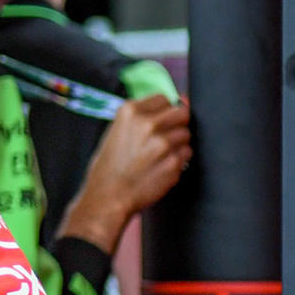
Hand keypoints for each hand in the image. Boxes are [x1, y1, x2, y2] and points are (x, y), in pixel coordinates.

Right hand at [56, 94, 191, 253]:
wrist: (108, 196)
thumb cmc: (109, 166)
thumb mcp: (116, 131)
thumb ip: (141, 117)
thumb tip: (175, 103)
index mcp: (130, 112)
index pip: (164, 98)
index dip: (163, 111)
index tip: (158, 121)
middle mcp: (147, 124)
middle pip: (181, 113)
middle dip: (176, 124)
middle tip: (165, 137)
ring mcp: (162, 143)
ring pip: (186, 134)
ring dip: (178, 143)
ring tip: (160, 156)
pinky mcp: (173, 162)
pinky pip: (187, 153)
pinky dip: (179, 159)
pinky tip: (162, 166)